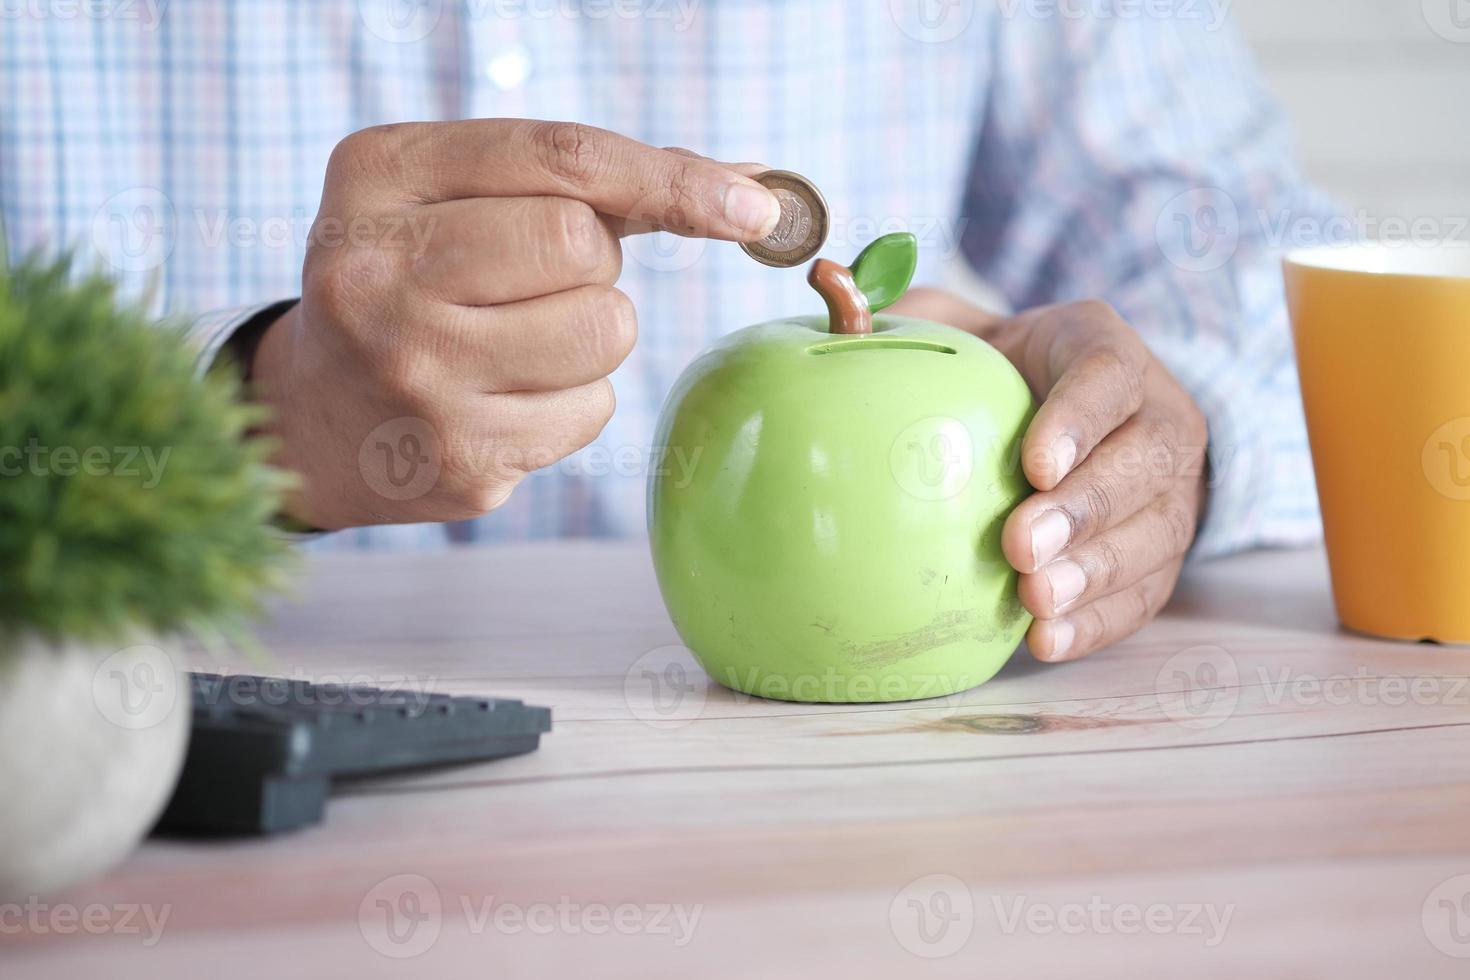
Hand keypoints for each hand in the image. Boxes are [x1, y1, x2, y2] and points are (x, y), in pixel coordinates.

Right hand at [250, 120, 781, 528]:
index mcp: (376, 176)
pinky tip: (501, 399)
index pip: (560, 159)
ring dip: (590, 332)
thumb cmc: (411, 280)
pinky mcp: (461, 458)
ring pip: (605, 331)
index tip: (755, 206)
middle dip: (590, 262)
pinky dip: (571, 401)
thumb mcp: (450, 195)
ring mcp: (417, 376)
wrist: (311, 416)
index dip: (672, 178)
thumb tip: (748, 185)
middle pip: (585, 247)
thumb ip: (580, 177)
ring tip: (510, 340)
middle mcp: (380, 274)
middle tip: (526, 281)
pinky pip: (593, 410)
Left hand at [888, 290, 1208, 661]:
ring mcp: (1170, 487)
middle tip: (1021, 546)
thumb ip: (910, 317)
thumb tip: (834, 296)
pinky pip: (1146, 591)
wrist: (1071, 416)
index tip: (1034, 463)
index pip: (1109, 372)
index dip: (1079, 418)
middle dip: (1085, 509)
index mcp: (1102, 348)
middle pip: (1144, 461)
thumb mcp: (962, 328)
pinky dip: (1099, 620)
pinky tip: (1048, 639)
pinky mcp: (1162, 548)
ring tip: (1035, 600)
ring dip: (1096, 573)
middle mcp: (1157, 413)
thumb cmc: (999, 370)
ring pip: (1155, 531)